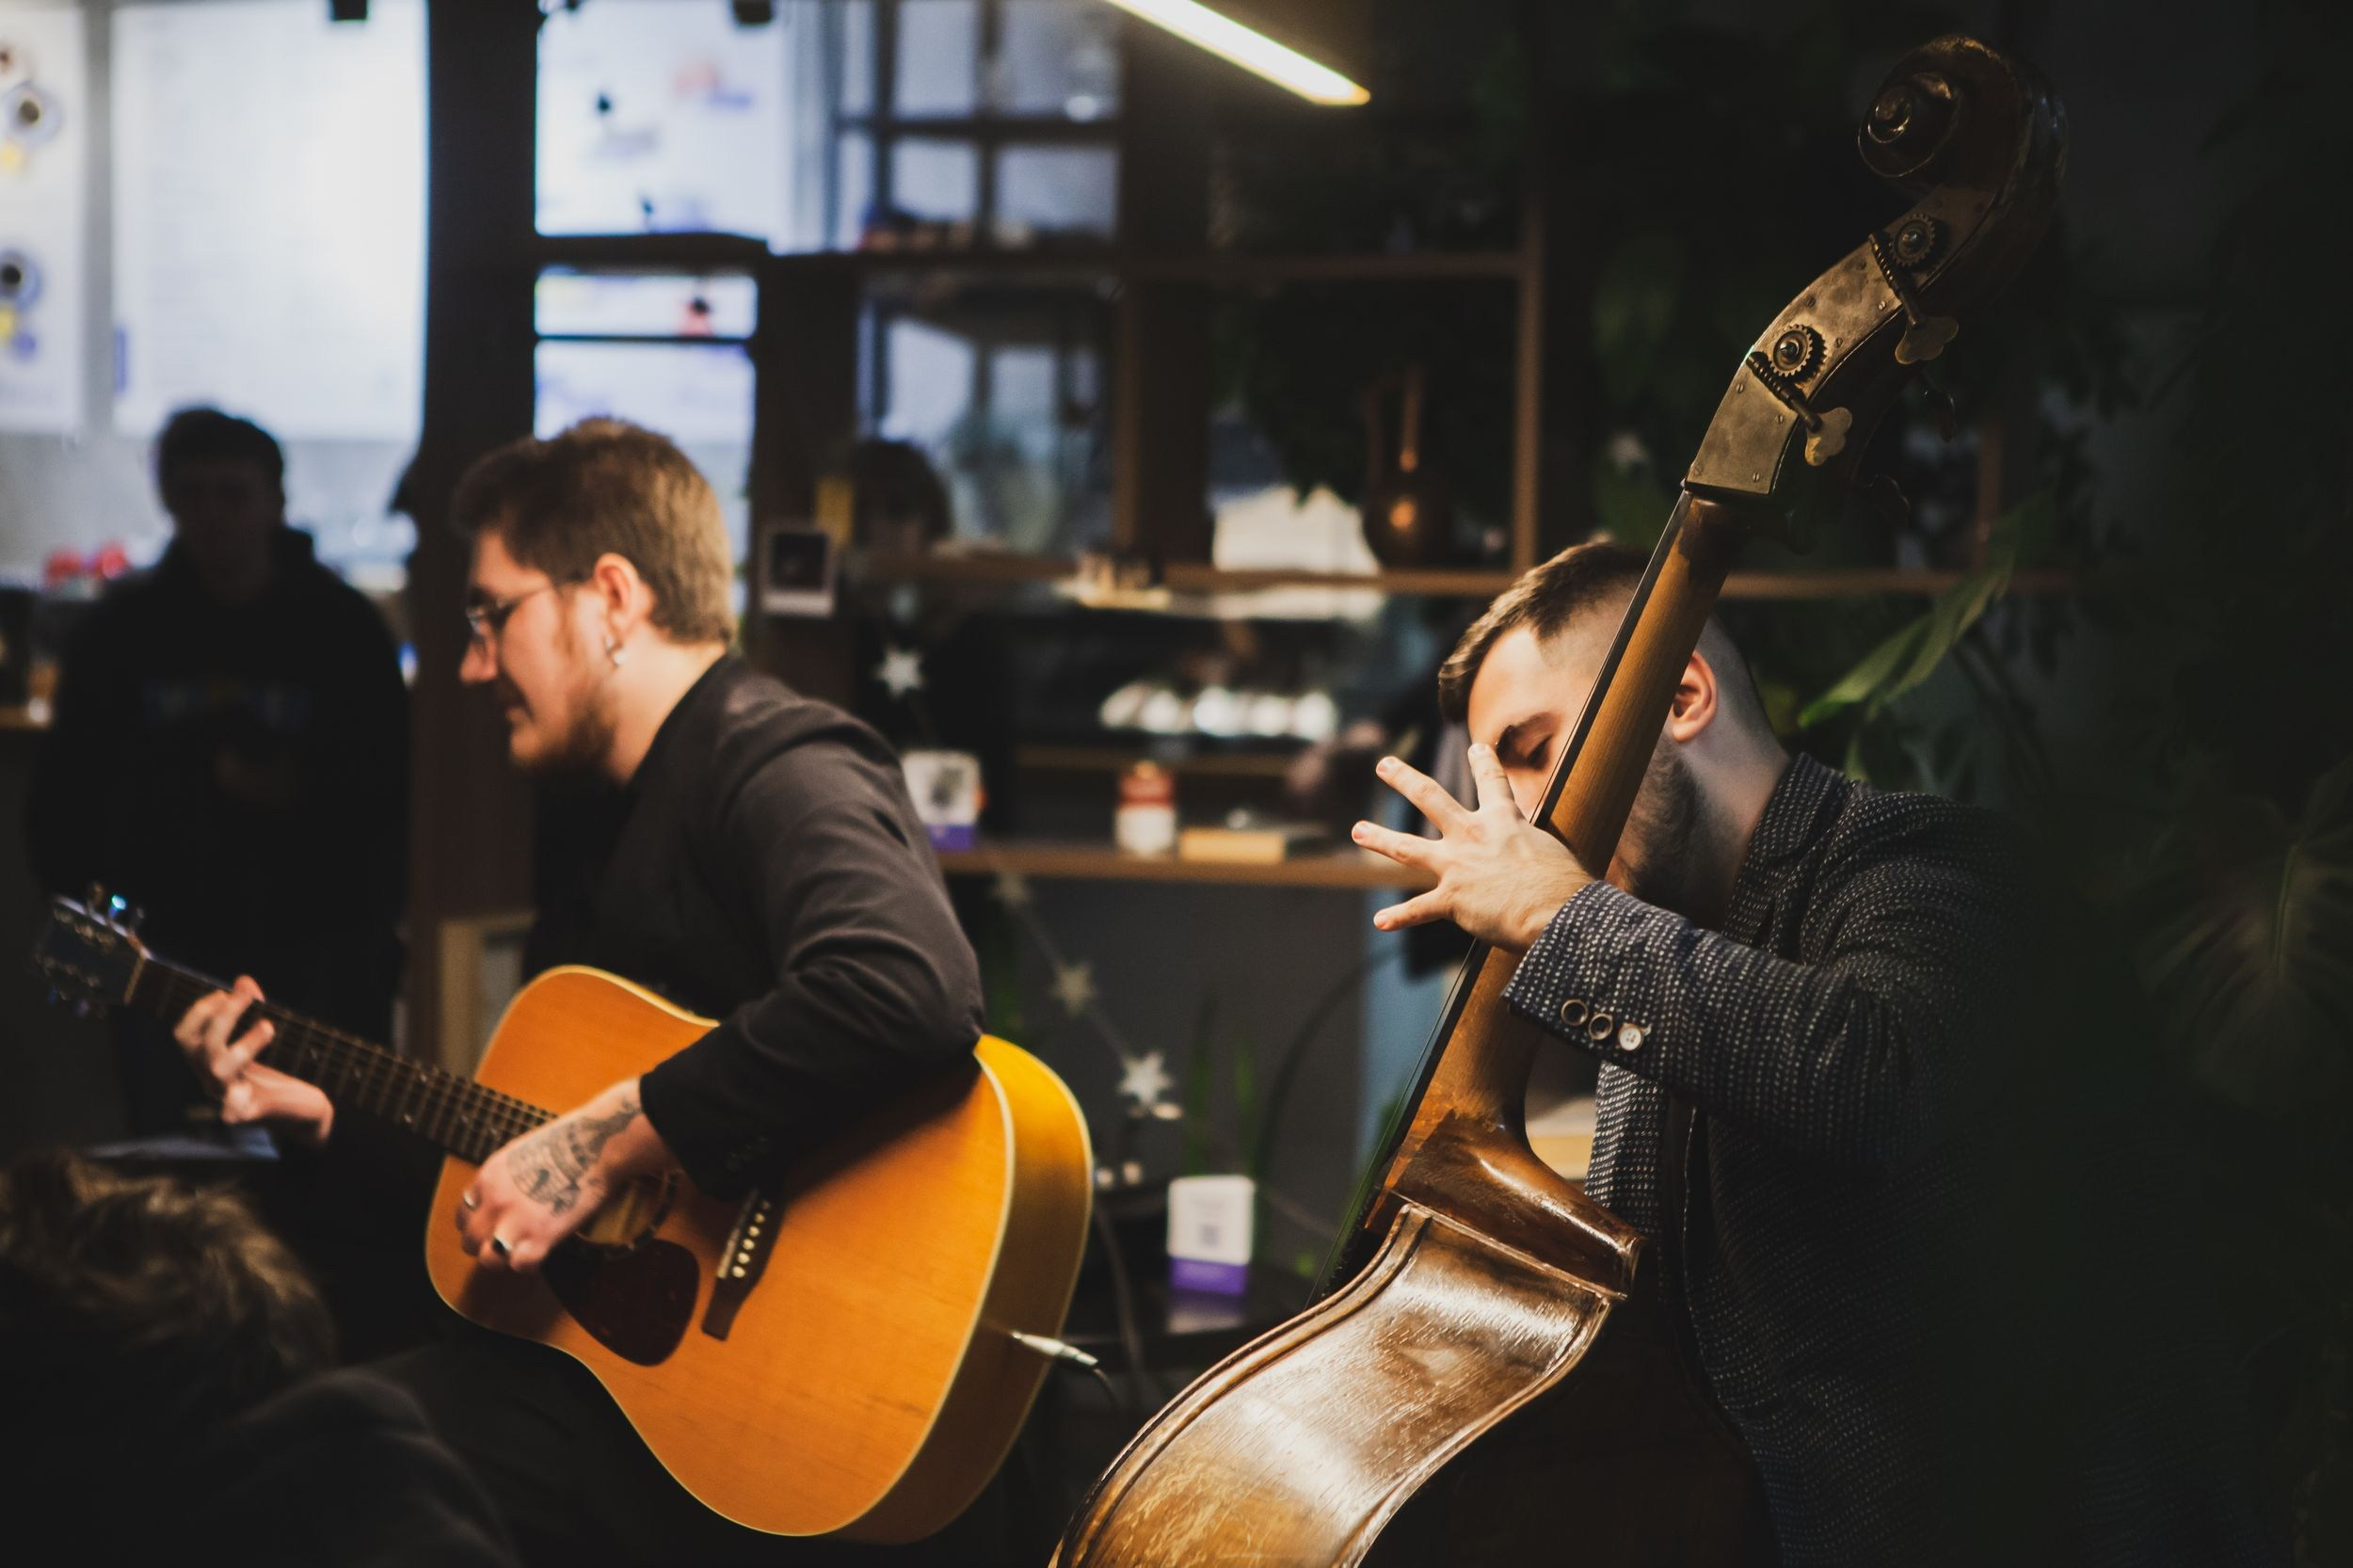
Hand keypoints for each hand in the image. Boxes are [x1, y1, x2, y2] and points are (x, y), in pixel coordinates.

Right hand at [172, 976, 333, 1145]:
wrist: (303, 1112)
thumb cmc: (280, 1071)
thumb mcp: (265, 1037)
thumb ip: (254, 1008)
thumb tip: (243, 981)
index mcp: (210, 1060)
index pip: (185, 1036)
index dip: (199, 1012)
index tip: (224, 992)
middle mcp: (213, 1079)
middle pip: (202, 1049)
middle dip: (223, 1018)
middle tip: (248, 996)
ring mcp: (228, 1098)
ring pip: (219, 1070)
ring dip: (243, 1043)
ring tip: (268, 1026)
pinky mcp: (250, 1115)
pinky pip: (235, 1111)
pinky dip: (237, 1101)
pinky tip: (247, 1091)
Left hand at [455, 1079, 665, 1273]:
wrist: (595, 1146)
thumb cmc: (565, 1143)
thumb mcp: (518, 1154)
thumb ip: (502, 1180)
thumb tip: (500, 1198)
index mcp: (487, 1178)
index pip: (463, 1215)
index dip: (478, 1224)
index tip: (492, 1226)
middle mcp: (494, 1201)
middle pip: (470, 1240)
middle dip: (486, 1244)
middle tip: (506, 1242)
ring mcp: (516, 1221)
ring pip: (487, 1259)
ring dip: (503, 1259)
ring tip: (520, 1251)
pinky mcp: (541, 1236)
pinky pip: (520, 1266)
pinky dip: (529, 1265)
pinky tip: (540, 1254)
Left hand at [1353, 744, 1595, 952]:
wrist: (1557, 912)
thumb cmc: (1566, 886)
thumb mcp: (1552, 852)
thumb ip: (1535, 850)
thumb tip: (1542, 863)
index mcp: (1504, 820)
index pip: (1493, 782)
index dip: (1484, 762)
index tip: (1476, 746)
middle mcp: (1472, 835)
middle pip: (1430, 797)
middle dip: (1404, 779)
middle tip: (1384, 765)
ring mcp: (1456, 866)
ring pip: (1407, 847)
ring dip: (1379, 837)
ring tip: (1358, 830)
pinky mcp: (1451, 899)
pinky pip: (1418, 909)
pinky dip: (1399, 917)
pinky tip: (1380, 921)